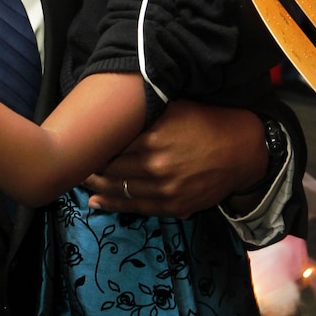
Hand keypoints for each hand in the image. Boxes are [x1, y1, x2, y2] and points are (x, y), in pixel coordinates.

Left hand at [84, 100, 267, 217]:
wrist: (242, 150)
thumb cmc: (206, 121)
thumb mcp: (174, 108)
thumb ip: (146, 112)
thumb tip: (116, 108)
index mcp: (153, 138)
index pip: (111, 145)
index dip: (93, 146)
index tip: (79, 142)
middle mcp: (155, 166)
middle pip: (110, 170)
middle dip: (90, 167)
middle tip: (73, 162)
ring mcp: (165, 189)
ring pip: (120, 191)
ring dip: (97, 187)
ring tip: (80, 180)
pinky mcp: (174, 206)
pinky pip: (137, 208)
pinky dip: (113, 204)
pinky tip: (96, 202)